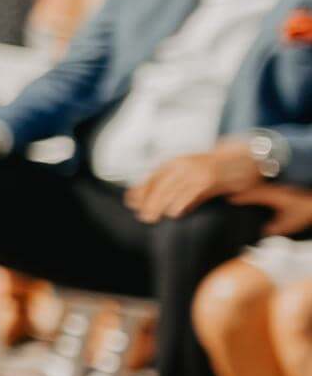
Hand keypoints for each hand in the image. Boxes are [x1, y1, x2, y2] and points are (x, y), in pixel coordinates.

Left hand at [127, 141, 256, 222]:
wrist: (245, 157)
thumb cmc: (216, 168)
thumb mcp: (191, 173)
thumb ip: (175, 185)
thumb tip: (154, 203)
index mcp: (176, 163)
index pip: (153, 178)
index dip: (140, 191)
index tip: (130, 203)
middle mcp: (183, 165)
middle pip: (160, 186)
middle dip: (149, 202)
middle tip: (143, 217)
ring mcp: (196, 171)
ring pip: (173, 190)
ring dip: (160, 205)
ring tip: (152, 218)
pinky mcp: (210, 179)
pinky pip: (192, 192)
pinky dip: (182, 203)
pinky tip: (174, 213)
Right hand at [231, 179, 311, 236]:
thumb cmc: (304, 212)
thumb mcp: (288, 224)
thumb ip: (273, 228)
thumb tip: (262, 232)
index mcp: (273, 196)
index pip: (253, 195)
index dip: (241, 197)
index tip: (231, 199)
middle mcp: (275, 190)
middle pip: (254, 188)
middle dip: (242, 192)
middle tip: (231, 195)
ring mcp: (279, 188)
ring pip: (260, 187)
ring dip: (250, 190)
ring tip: (241, 194)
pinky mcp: (284, 190)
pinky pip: (266, 189)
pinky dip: (258, 191)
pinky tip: (257, 195)